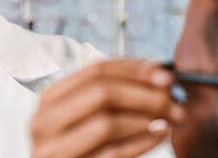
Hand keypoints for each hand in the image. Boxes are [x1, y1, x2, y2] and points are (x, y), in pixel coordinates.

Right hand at [31, 59, 184, 157]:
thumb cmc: (84, 147)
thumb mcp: (88, 116)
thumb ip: (113, 93)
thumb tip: (154, 69)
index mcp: (49, 99)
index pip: (94, 71)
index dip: (134, 69)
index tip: (166, 75)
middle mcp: (43, 121)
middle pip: (100, 93)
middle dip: (144, 93)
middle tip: (173, 99)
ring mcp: (52, 150)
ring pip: (106, 123)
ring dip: (145, 118)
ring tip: (171, 117)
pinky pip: (112, 154)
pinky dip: (141, 142)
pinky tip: (160, 134)